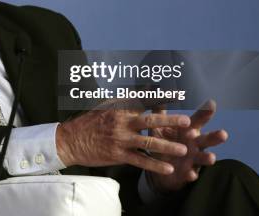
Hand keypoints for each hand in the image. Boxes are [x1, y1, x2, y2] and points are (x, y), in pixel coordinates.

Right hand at [56, 100, 191, 174]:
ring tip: (183, 150)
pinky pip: (140, 161)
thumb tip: (144, 88)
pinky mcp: (118, 155)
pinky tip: (169, 168)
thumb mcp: (106, 105)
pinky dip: (155, 165)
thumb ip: (125, 99)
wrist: (71, 140)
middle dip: (169, 121)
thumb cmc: (89, 121)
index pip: (143, 100)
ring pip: (147, 143)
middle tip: (187, 121)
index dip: (161, 96)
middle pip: (149, 121)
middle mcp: (121, 123)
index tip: (177, 93)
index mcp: (119, 108)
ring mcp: (120, 140)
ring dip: (167, 147)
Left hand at [147, 99, 228, 192]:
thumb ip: (159, 109)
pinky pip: (191, 174)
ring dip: (207, 157)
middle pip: (207, 139)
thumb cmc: (164, 140)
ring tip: (212, 157)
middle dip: (215, 137)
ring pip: (203, 157)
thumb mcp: (159, 124)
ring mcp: (193, 159)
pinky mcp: (187, 172)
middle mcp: (195, 143)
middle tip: (223, 133)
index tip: (211, 103)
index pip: (199, 119)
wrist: (161, 165)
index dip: (205, 111)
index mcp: (189, 129)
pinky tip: (191, 175)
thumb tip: (152, 88)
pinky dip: (191, 174)